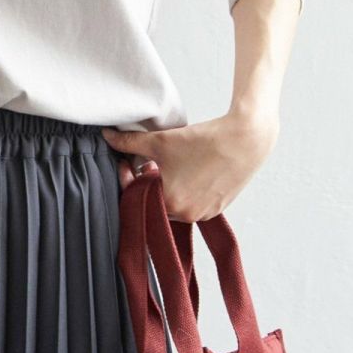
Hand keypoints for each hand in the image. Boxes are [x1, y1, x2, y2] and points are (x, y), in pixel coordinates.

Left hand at [100, 111, 279, 222]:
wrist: (245, 139)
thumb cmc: (203, 141)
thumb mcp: (160, 140)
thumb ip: (129, 142)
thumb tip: (107, 136)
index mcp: (171, 205)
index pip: (137, 197)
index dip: (127, 178)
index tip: (126, 162)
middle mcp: (188, 216)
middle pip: (155, 202)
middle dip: (147, 183)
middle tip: (146, 161)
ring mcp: (206, 214)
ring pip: (174, 203)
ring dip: (165, 186)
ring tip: (167, 164)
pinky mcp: (219, 207)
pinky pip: (193, 203)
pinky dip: (185, 189)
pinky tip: (186, 169)